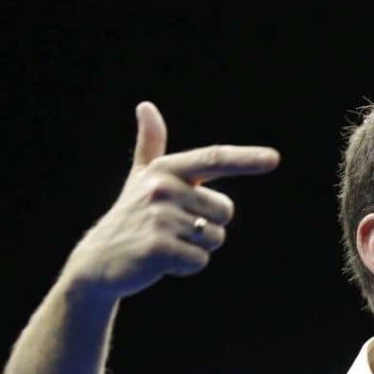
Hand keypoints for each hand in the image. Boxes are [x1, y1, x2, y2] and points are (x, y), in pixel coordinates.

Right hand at [61, 101, 279, 301]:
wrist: (99, 260)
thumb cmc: (130, 216)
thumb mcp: (141, 178)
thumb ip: (150, 145)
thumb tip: (145, 106)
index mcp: (166, 170)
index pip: (214, 159)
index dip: (246, 159)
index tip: (274, 158)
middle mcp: (162, 189)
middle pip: (225, 212)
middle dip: (209, 227)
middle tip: (176, 229)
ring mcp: (159, 218)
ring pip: (215, 238)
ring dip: (197, 248)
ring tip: (167, 243)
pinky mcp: (158, 248)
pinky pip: (200, 261)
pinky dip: (187, 267)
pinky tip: (163, 261)